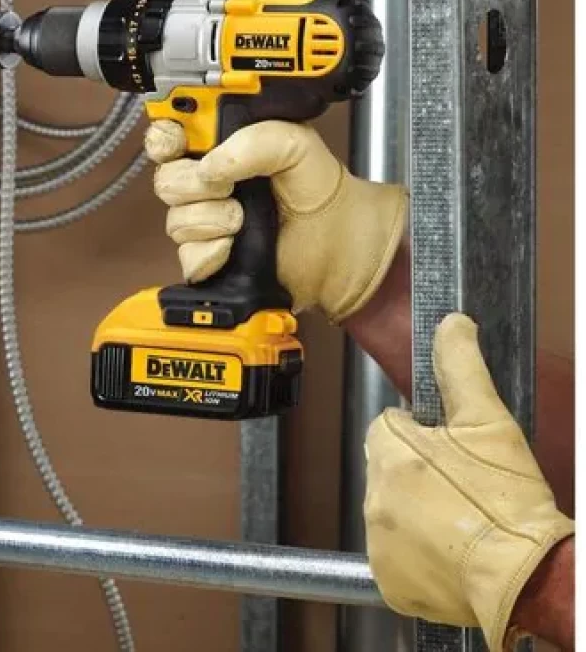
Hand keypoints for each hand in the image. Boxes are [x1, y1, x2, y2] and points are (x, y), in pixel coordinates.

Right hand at [144, 119, 407, 321]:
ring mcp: (205, 224)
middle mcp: (206, 184)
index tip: (180, 143)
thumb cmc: (319, 191)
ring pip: (175, 220)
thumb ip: (255, 140)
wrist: (340, 243)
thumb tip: (210, 166)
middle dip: (194, 184)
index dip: (164, 138)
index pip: (170, 136)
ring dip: (211, 219)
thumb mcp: (296, 143)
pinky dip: (210, 253)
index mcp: (219, 148)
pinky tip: (233, 247)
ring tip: (243, 219)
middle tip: (230, 186)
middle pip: (165, 180)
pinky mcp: (208, 261)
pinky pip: (187, 256)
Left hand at [364, 313, 574, 651]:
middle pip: (385, 468)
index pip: (386, 427)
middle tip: (458, 487)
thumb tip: (451, 324)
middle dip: (413, 471)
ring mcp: (377, 541)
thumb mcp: (489, 421)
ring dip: (412, 511)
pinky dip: (412, 552)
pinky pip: (391, 554)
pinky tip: (448, 550)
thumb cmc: (508, 498)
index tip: (446, 449)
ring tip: (457, 520)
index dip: (418, 434)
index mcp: (392, 452)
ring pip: (388, 510)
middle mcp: (375, 495)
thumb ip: (461, 367)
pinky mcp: (386, 578)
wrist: (527, 574)